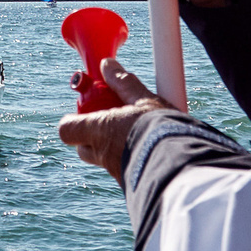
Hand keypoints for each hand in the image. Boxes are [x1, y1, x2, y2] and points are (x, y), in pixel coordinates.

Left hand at [54, 56, 174, 181]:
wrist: (183, 168)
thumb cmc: (161, 131)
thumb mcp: (144, 101)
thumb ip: (124, 84)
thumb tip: (108, 65)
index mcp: (99, 131)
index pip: (67, 129)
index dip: (73, 120)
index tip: (88, 109)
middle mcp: (103, 155)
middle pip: (84, 148)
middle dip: (93, 135)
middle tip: (112, 122)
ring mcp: (117, 172)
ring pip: (106, 160)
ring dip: (115, 148)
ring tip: (139, 135)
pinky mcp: (132, 186)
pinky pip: (125, 172)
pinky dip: (132, 161)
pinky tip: (151, 152)